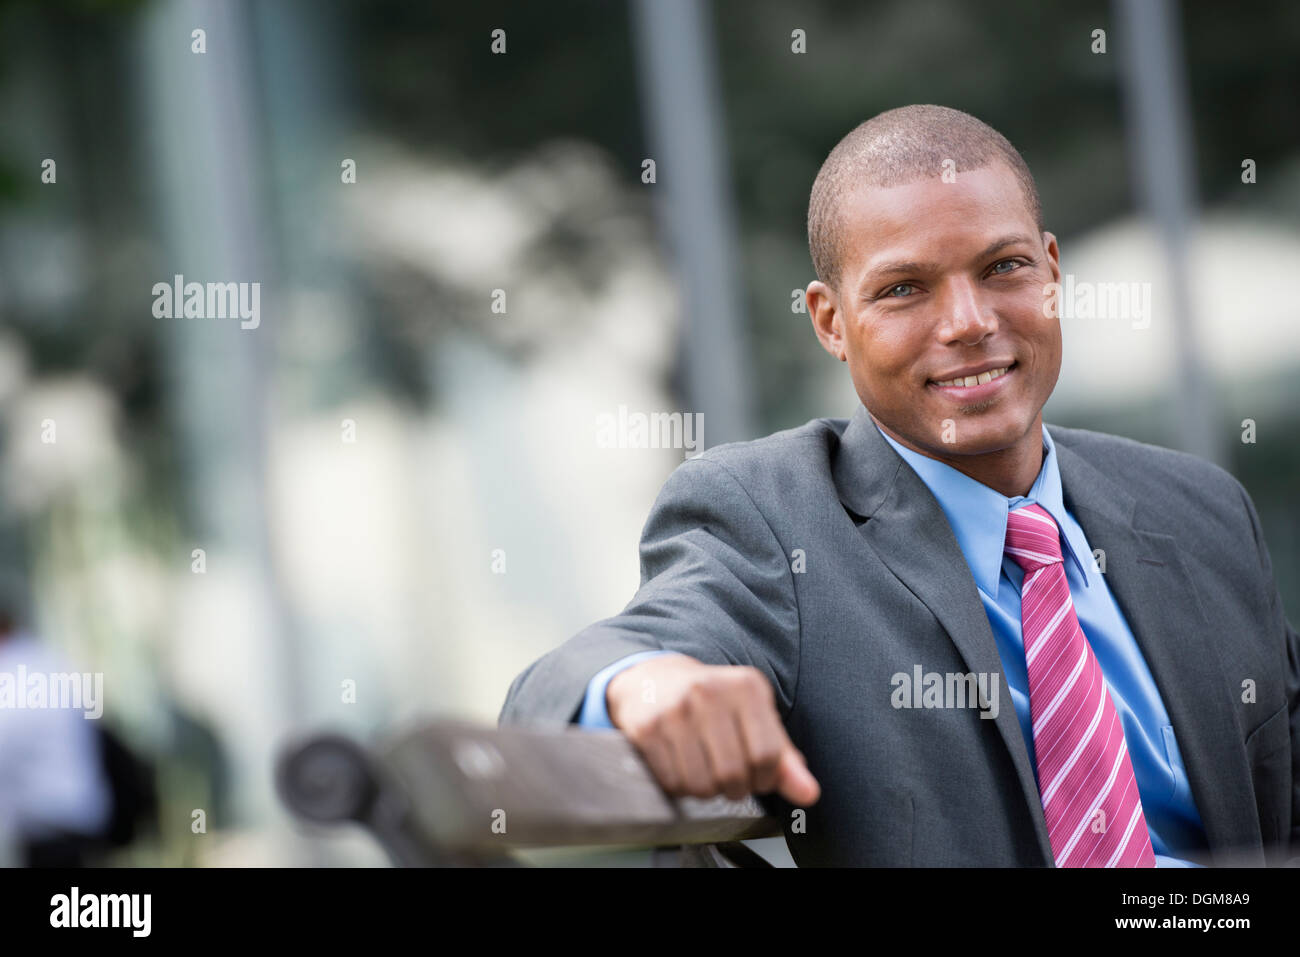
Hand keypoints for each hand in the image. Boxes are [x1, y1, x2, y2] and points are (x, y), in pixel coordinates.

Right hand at [606, 652, 819, 805]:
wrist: (653, 681)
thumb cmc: (711, 703)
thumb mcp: (754, 717)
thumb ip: (783, 757)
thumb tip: (808, 793)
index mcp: (745, 686)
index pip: (768, 755)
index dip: (765, 779)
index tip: (757, 777)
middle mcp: (709, 692)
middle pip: (734, 774)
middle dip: (735, 789)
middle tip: (729, 779)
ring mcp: (676, 710)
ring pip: (702, 784)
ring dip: (706, 790)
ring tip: (705, 771)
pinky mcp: (648, 729)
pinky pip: (673, 783)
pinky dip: (680, 787)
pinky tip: (681, 767)